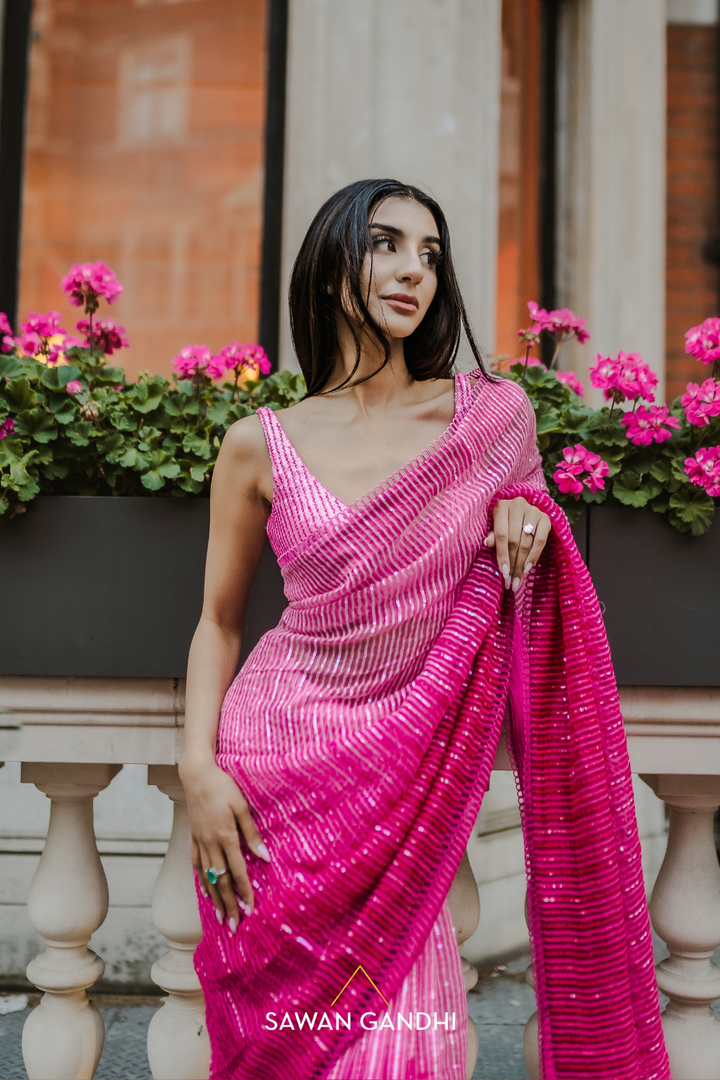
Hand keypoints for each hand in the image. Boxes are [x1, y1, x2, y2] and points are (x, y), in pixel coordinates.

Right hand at [181, 758, 269, 932]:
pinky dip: (201, 881)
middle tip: (235, 926)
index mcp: (225, 836)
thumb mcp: (242, 805)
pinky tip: (206, 892)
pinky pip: (196, 864)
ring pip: (207, 877)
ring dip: (215, 899)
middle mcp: (211, 843)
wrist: (196, 774)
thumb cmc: (223, 786)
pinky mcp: (193, 837)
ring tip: (221, 919)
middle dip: (228, 905)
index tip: (251, 909)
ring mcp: (200, 841)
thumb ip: (251, 832)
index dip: (244, 891)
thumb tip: (264, 856)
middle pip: (220, 881)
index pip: (237, 871)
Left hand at [484, 496, 551, 591]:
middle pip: (514, 540)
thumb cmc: (506, 524)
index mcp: (501, 506)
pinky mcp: (545, 518)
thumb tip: (487, 543)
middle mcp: (518, 505)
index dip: (502, 555)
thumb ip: (493, 536)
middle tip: (510, 582)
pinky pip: (540, 541)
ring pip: (526, 542)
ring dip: (522, 564)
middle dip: (512, 564)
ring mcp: (533, 511)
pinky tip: (528, 568)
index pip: (501, 535)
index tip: (503, 573)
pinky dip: (534, 556)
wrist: (524, 514)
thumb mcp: (497, 528)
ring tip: (517, 580)